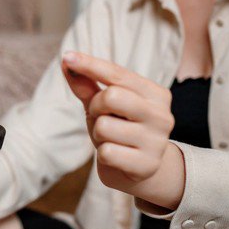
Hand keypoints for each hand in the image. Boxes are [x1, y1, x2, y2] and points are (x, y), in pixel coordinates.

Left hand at [61, 51, 184, 209]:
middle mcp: (162, 115)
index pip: (118, 74)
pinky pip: (106, 152)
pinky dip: (103, 155)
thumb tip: (67, 61)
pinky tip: (116, 157)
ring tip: (111, 139)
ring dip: (98, 134)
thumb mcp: (102, 106)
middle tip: (101, 118)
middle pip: (111, 96)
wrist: (139, 171)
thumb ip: (86, 85)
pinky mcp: (147, 165)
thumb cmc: (120, 129)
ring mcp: (157, 141)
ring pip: (104, 126)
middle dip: (96, 107)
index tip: (67, 56)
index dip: (90, 65)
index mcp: (155, 94)